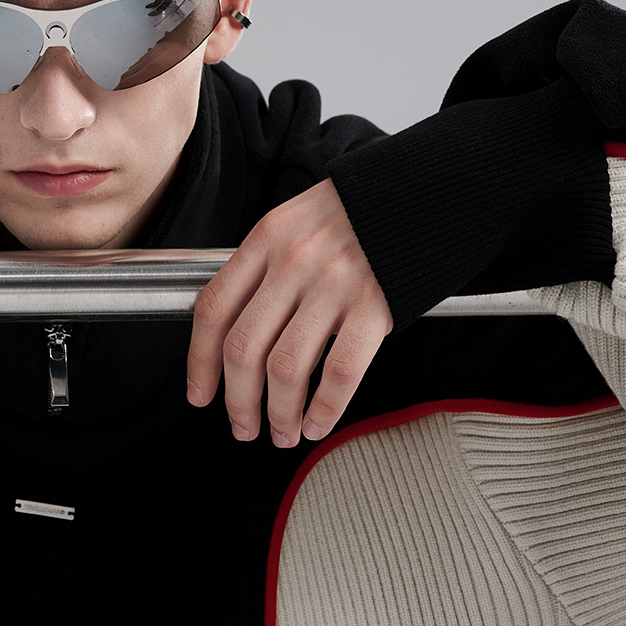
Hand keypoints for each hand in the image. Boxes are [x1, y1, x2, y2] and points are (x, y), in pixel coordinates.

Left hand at [186, 179, 391, 446]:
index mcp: (267, 238)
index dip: (199, 362)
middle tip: (243, 427)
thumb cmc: (360, 213)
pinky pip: (339, 372)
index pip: (213, 309)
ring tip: (283, 432)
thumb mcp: (297, 222)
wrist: (426, 193)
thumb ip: (266, 268)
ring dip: (279, 413)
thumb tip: (238, 331)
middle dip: (237, 401)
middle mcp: (293, 261)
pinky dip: (324, 409)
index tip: (200, 393)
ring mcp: (333, 285)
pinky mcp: (374, 306)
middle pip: (243, 348)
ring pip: (285, 368)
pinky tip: (318, 423)